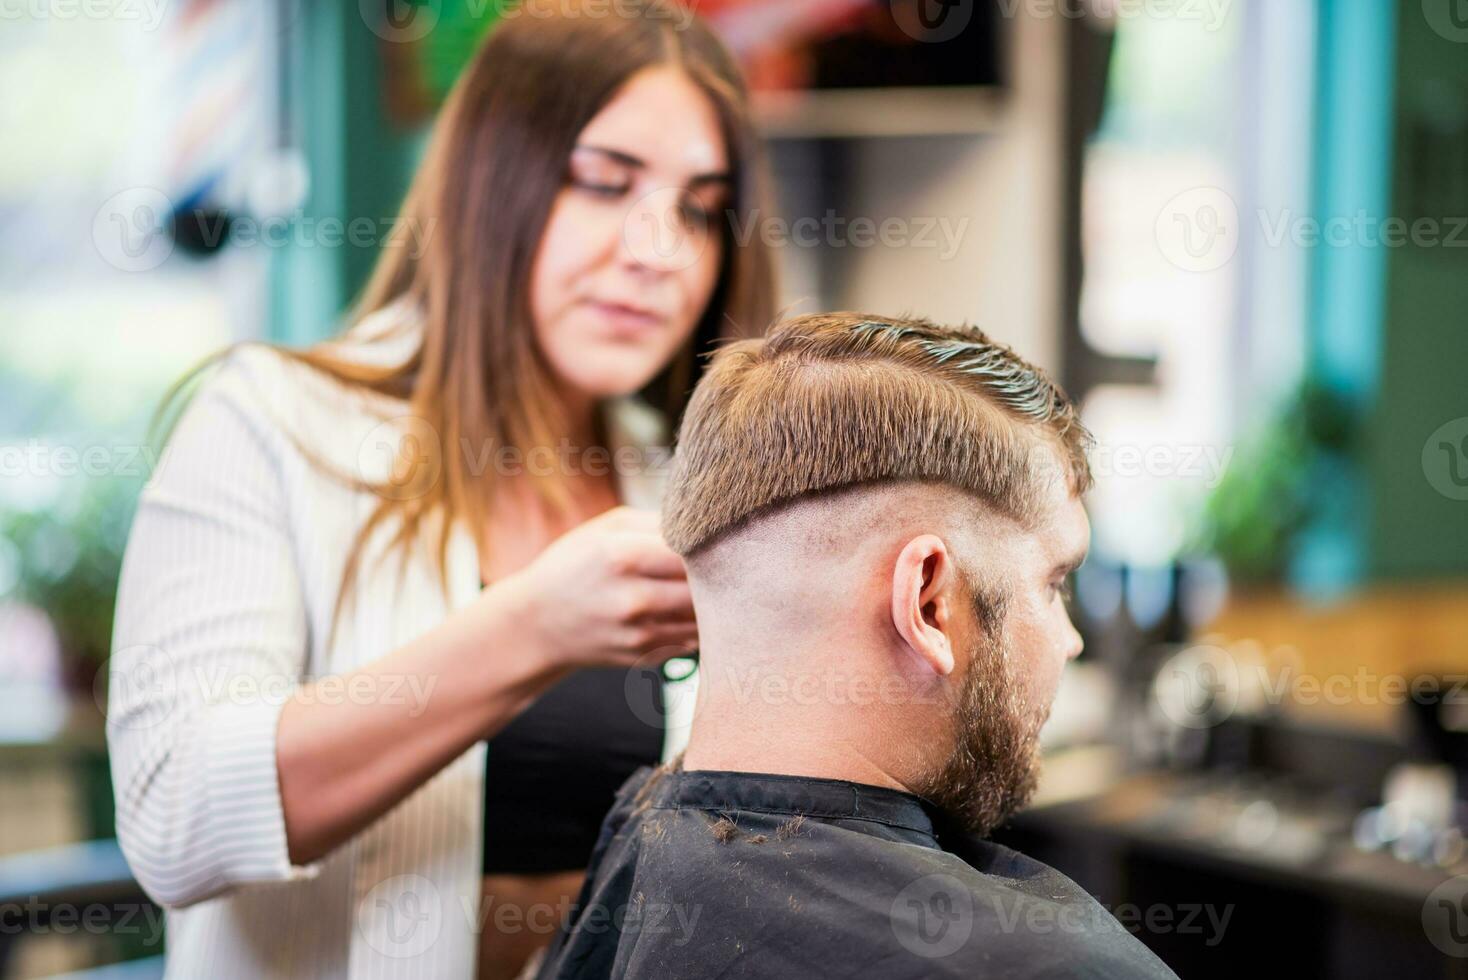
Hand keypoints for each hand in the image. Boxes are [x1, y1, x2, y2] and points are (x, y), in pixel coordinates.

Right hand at [497, 506, 697, 669]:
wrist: (538, 625)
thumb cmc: (574, 565)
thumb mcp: (606, 528)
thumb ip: (657, 522)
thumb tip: (705, 524)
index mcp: (621, 556)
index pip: (692, 550)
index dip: (711, 543)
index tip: (715, 537)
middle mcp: (633, 599)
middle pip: (705, 586)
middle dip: (717, 573)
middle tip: (723, 561)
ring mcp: (640, 634)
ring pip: (704, 616)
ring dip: (712, 600)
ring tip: (708, 583)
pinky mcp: (646, 657)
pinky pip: (693, 638)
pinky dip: (698, 623)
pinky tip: (687, 608)